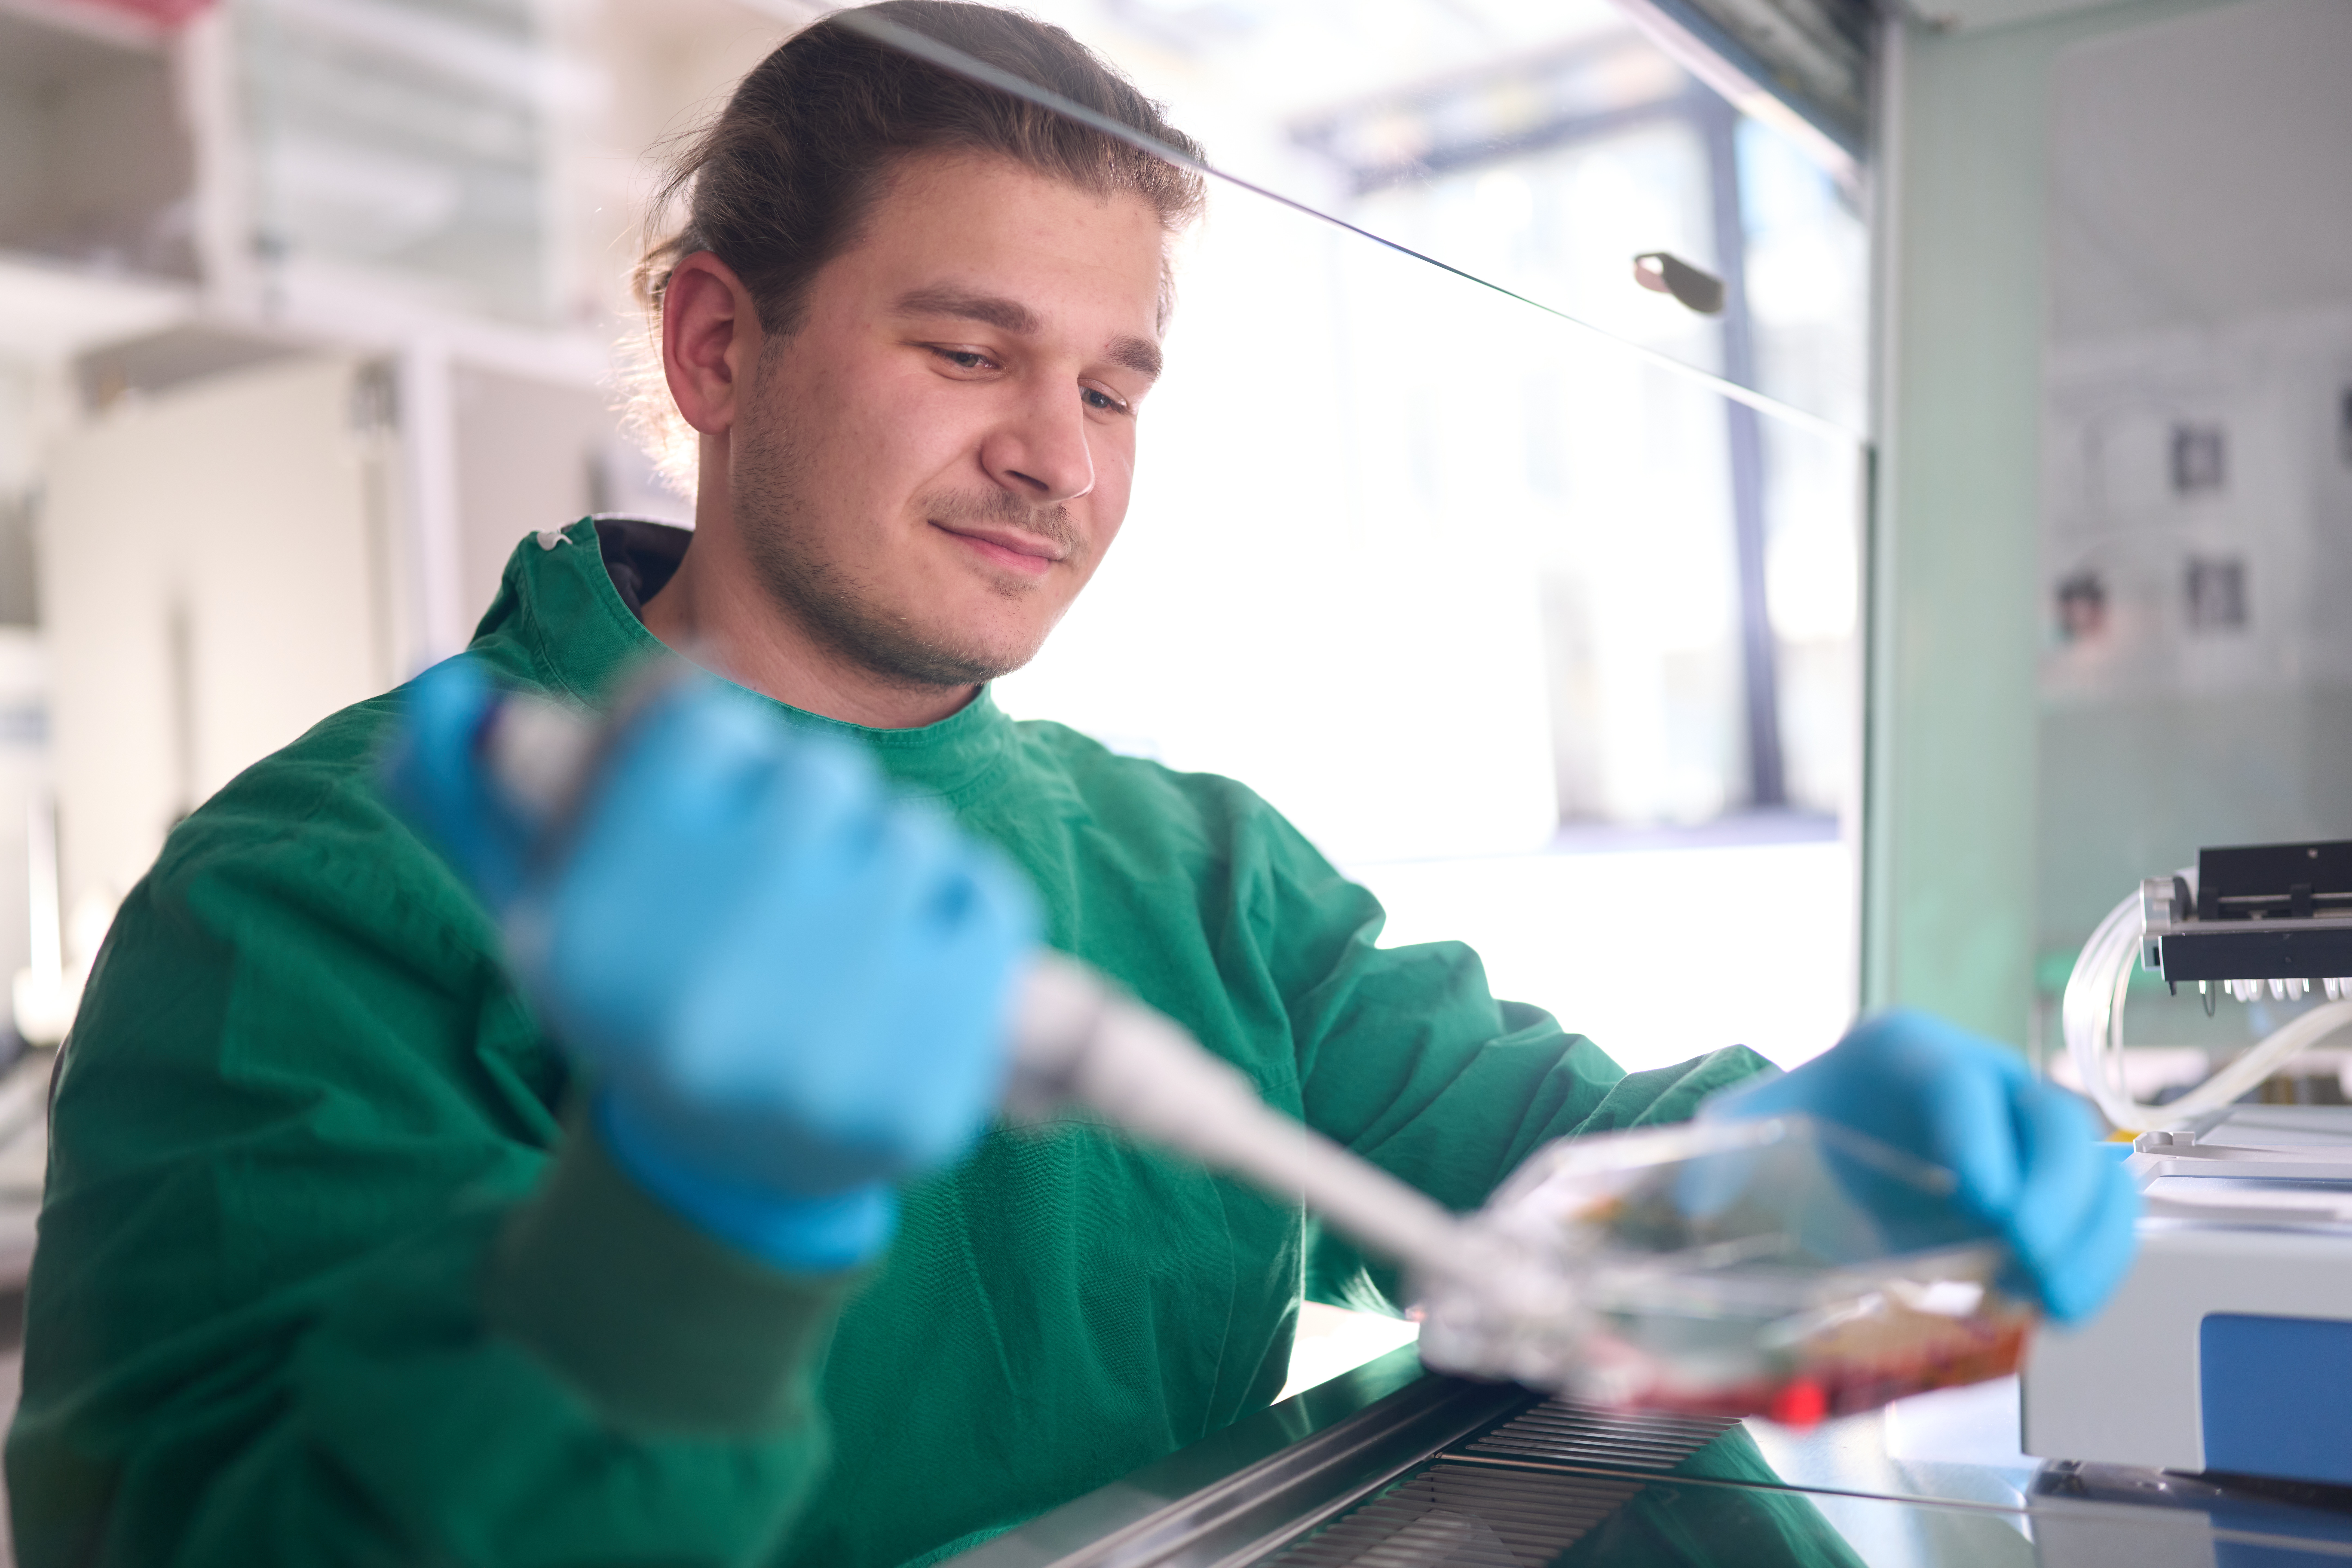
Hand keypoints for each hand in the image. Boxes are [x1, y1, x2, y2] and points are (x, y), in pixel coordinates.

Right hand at [384, 659, 1038, 1271]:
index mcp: (587, 945)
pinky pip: (991, 908)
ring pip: (913, 837)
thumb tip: (481, 716)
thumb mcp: (569, 885)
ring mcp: (815, 1066)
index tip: (708, 799)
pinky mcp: (920, 1103)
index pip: (697, 728)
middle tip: (789, 874)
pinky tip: (912, 968)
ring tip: (847, 927)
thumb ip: (542, 777)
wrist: (728, 1169)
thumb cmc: (656, 989)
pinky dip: (965, 916)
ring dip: (893, 856)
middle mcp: (692, 1011)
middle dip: (814, 806)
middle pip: (819, 779)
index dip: (715, 750)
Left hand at [1704, 1009, 2138, 1322]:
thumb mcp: (1751, 1128)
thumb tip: (1692, 1204)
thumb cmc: (1802, 1121)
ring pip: (2094, 1166)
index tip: (1981, 1201)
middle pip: (2052, 1119)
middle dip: (2055, 1195)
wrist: (1835, 1130)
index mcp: (1908, 1053)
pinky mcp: (2049, 1181)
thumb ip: (1718, 1158)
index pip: (1958, 1083)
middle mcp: (1985, 1078)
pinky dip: (2092, 1257)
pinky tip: (2052, 1305)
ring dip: (2089, 1237)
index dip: (1978, 1136)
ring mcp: (2026, 1130)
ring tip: (2051, 1302)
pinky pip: (2098, 1209)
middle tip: (2029, 1265)